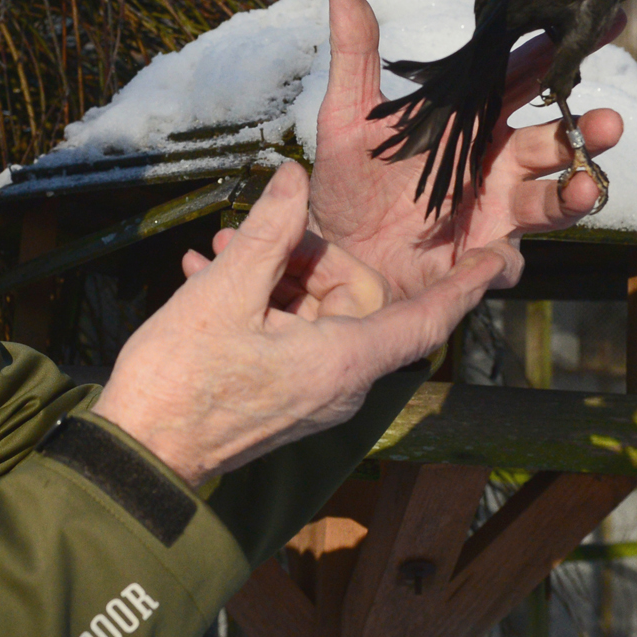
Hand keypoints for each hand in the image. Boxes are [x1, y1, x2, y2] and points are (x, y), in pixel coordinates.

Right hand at [93, 162, 513, 486]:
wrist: (137, 456)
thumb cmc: (180, 382)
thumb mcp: (225, 292)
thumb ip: (270, 231)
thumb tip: (295, 179)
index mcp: (344, 361)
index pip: (427, 318)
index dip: (465, 284)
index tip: (500, 257)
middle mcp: (340, 383)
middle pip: (356, 297)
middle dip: (308, 253)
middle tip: (252, 231)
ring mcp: (311, 394)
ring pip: (315, 311)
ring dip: (272, 273)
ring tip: (215, 251)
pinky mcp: (282, 397)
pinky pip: (290, 334)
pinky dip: (260, 303)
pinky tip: (208, 273)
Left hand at [307, 0, 623, 300]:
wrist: (332, 251)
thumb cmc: (347, 181)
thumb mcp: (346, 117)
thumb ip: (356, 56)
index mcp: (471, 121)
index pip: (525, 78)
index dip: (559, 53)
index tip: (606, 22)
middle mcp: (494, 163)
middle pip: (552, 140)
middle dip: (584, 130)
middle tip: (608, 121)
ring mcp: (493, 210)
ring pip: (548, 199)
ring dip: (573, 192)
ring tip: (586, 185)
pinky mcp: (477, 257)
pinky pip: (505, 260)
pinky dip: (506, 258)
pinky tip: (502, 255)